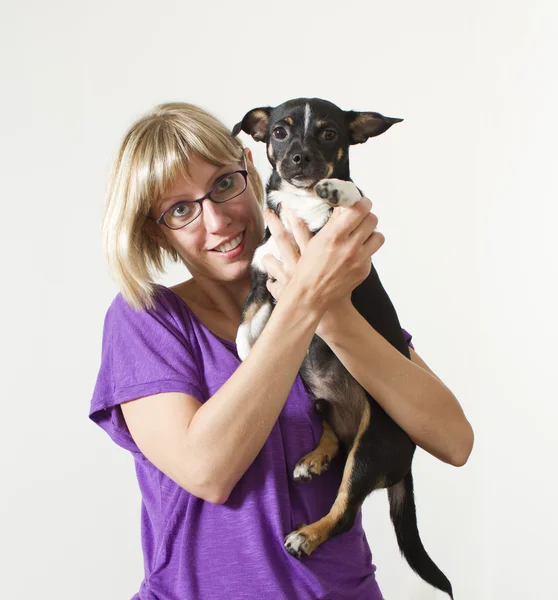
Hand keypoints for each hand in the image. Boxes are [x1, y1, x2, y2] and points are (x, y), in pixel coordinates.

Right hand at [262, 198, 384, 312]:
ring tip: (360, 235)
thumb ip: (333, 222)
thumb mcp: (316, 240)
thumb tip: (344, 206)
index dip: (362, 202)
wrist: (311, 294)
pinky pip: (371, 253)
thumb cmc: (308, 267)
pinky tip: (353, 254)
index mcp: (335, 236)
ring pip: (378, 236)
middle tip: (360, 217)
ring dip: (371, 233)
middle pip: (372, 219)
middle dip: (367, 216)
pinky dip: (365, 251)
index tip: (360, 201)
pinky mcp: (364, 271)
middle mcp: (349, 247)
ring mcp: (359, 260)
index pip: (359, 209)